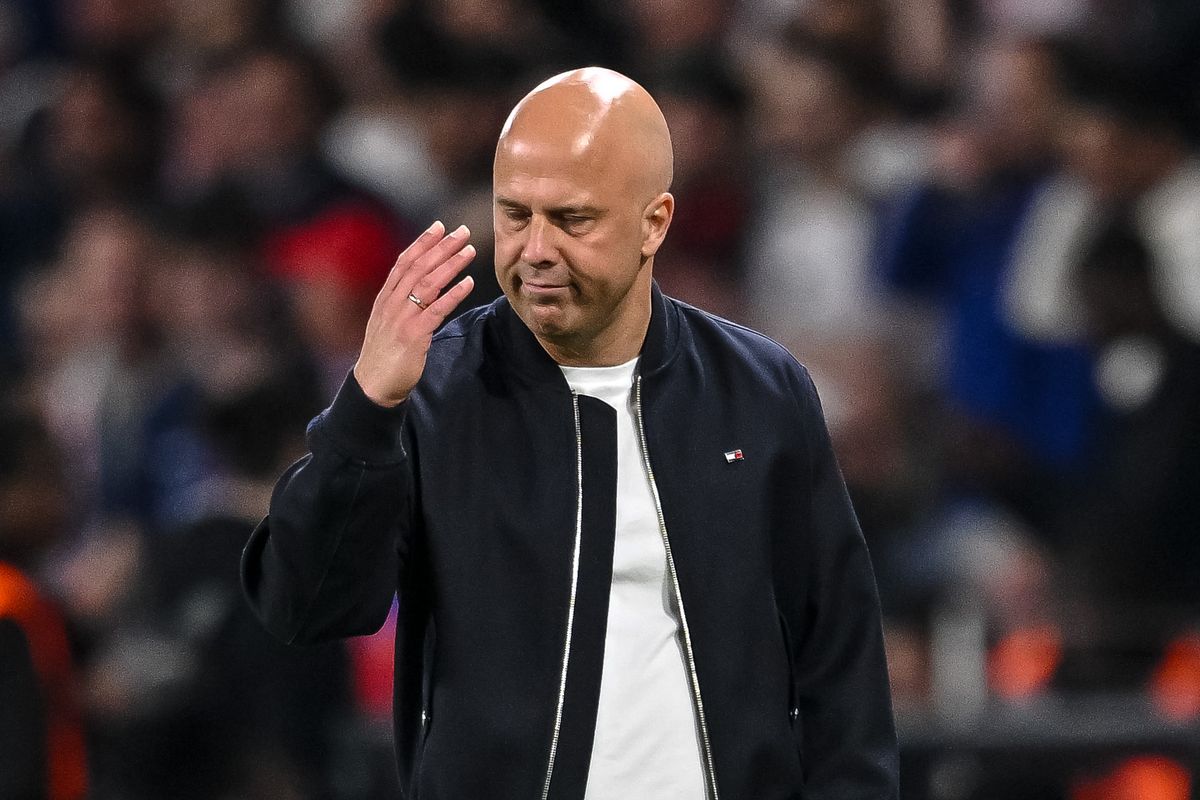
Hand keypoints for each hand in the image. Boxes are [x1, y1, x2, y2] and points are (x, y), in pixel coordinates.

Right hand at [353, 221, 475, 406]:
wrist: (373, 385)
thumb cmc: (384, 355)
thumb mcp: (387, 322)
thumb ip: (400, 302)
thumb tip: (418, 285)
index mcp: (385, 298)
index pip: (404, 262)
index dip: (422, 243)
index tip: (439, 226)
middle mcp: (392, 303)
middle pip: (419, 267)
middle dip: (441, 247)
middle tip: (463, 232)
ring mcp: (402, 318)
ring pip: (428, 284)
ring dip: (450, 265)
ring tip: (469, 251)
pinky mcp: (414, 336)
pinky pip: (436, 310)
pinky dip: (453, 295)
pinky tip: (468, 284)